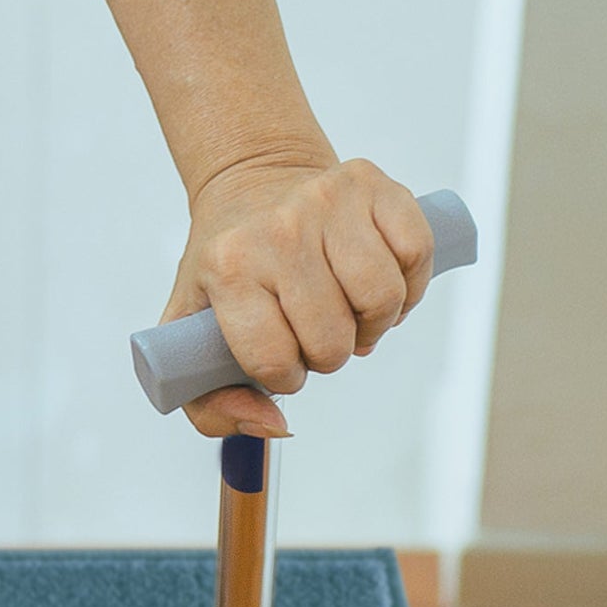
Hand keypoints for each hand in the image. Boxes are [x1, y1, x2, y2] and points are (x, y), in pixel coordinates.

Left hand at [160, 155, 435, 437]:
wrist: (249, 182)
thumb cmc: (225, 266)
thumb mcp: (191, 335)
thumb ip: (211, 405)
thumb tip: (274, 423)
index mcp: (227, 267)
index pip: (273, 359)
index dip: (283, 375)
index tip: (278, 358)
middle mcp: (276, 230)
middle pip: (333, 338)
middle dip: (329, 353)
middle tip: (315, 334)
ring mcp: (326, 201)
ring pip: (382, 299)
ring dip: (374, 323)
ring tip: (348, 312)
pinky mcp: (371, 184)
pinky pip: (416, 254)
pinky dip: (408, 283)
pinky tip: (379, 281)